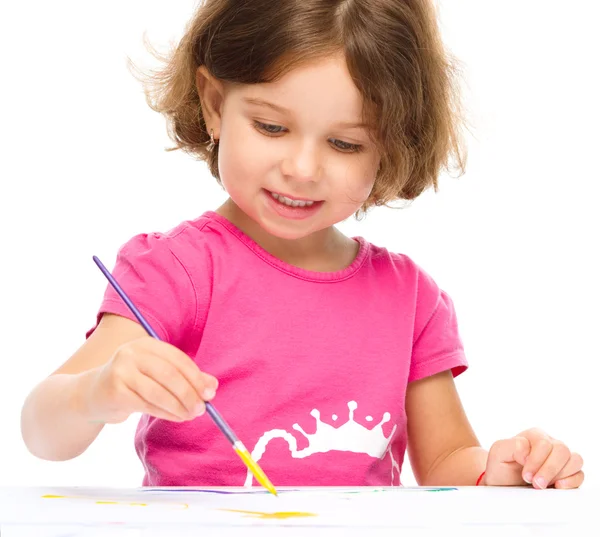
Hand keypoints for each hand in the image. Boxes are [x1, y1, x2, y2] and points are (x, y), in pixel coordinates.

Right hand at [84, 337, 217, 423]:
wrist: (93, 395)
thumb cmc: (134, 383)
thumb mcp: (159, 374)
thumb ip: (186, 377)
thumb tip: (213, 386)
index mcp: (147, 344)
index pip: (178, 359)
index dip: (197, 377)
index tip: (210, 393)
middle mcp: (132, 353)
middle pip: (169, 375)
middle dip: (190, 393)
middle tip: (202, 408)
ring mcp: (121, 371)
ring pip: (159, 392)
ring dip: (179, 407)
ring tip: (190, 415)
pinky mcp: (115, 392)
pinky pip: (147, 405)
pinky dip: (165, 413)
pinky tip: (175, 417)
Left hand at [483, 428, 583, 488]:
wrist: (503, 483)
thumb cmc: (501, 466)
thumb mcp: (498, 453)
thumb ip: (510, 446)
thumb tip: (527, 450)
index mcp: (534, 436)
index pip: (543, 443)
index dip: (536, 461)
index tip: (526, 476)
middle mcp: (550, 443)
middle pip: (562, 450)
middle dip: (549, 469)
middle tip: (536, 483)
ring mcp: (560, 458)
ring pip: (575, 460)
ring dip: (561, 475)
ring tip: (545, 485)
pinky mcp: (567, 473)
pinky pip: (579, 474)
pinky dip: (571, 481)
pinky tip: (557, 487)